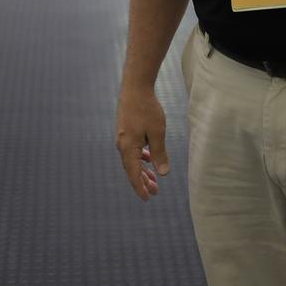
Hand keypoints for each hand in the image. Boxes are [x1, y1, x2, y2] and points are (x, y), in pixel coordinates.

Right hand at [115, 86, 168, 201]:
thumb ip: (159, 154)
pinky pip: (132, 150)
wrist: (135, 87)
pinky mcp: (125, 130)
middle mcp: (122, 145)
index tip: (148, 199)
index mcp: (128, 148)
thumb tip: (163, 174)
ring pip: (132, 159)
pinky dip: (140, 158)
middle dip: (143, 181)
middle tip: (156, 192)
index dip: (141, 188)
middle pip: (132, 169)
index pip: (133, 174)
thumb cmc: (147, 109)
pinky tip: (148, 158)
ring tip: (154, 179)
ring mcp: (122, 137)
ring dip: (142, 170)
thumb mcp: (157, 133)